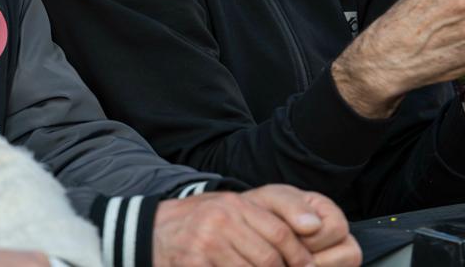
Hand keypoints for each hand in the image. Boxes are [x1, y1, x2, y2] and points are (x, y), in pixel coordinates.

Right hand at [154, 187, 360, 266]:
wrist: (151, 231)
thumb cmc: (199, 222)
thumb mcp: (228, 209)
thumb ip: (261, 218)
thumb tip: (312, 227)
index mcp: (235, 204)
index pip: (279, 232)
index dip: (299, 254)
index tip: (309, 266)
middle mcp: (222, 220)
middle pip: (268, 256)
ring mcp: (206, 242)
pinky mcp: (194, 262)